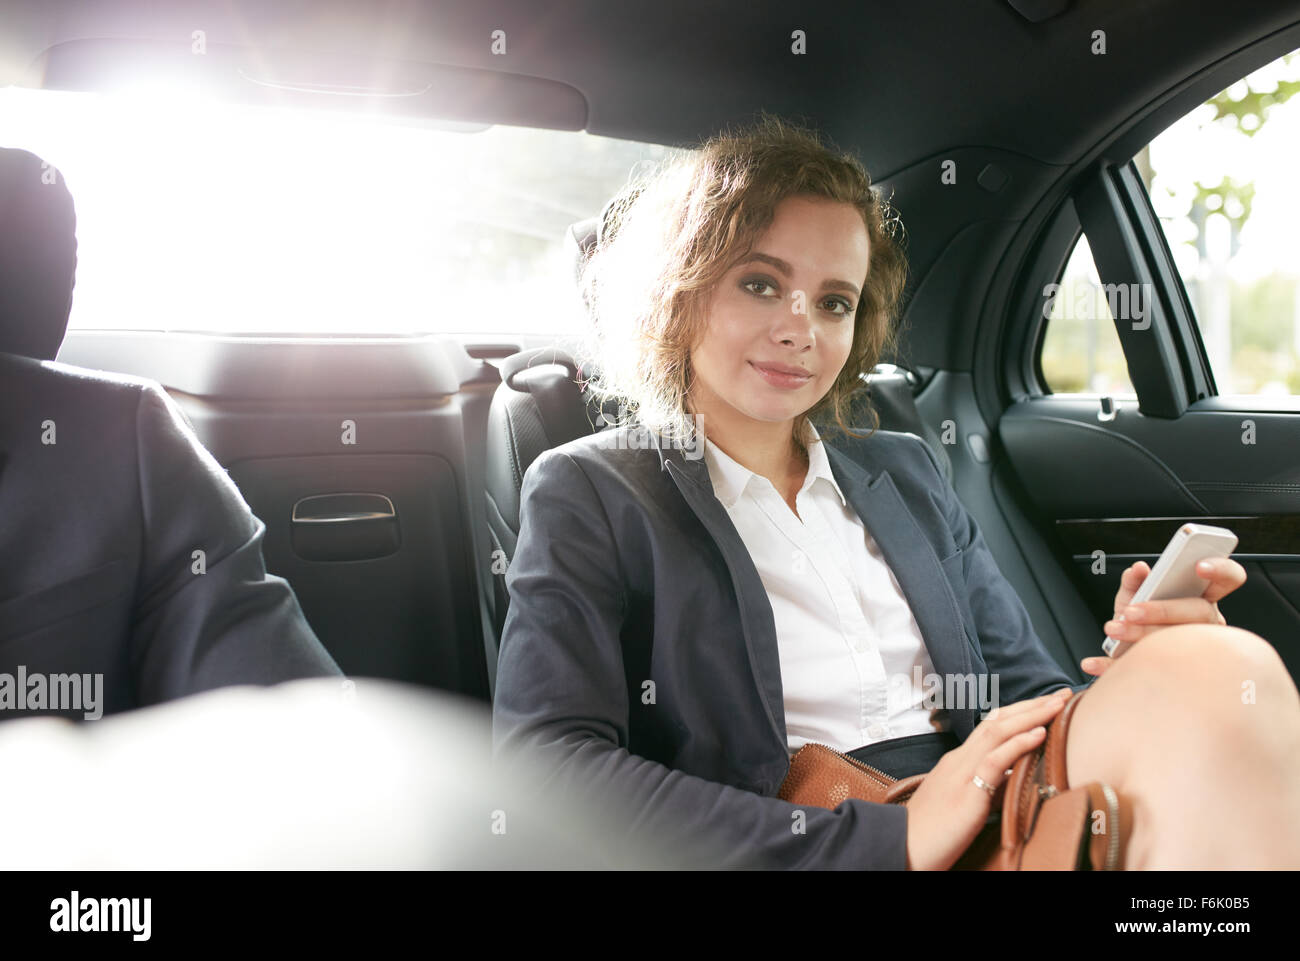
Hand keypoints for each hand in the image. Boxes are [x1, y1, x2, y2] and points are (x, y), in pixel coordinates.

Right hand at [904, 689, 1072, 869]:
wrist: (903, 847)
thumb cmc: (931, 833)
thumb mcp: (964, 805)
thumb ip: (987, 789)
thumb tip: (1013, 781)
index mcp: (957, 762)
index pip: (991, 727)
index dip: (1019, 713)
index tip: (1046, 704)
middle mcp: (959, 760)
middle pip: (996, 722)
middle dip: (1031, 706)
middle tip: (1062, 694)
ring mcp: (961, 773)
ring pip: (997, 733)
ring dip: (1030, 716)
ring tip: (1057, 705)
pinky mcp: (967, 793)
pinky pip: (994, 761)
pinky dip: (1018, 744)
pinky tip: (1039, 733)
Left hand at [1081, 557, 1246, 677]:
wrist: (1127, 654)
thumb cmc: (1140, 619)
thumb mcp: (1135, 596)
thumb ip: (1135, 581)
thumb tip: (1138, 569)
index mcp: (1202, 599)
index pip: (1227, 579)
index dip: (1220, 570)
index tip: (1198, 566)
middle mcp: (1206, 625)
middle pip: (1199, 612)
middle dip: (1163, 610)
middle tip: (1131, 612)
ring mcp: (1195, 651)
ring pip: (1178, 642)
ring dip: (1140, 636)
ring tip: (1112, 629)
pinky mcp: (1169, 676)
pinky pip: (1143, 673)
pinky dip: (1111, 666)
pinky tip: (1091, 663)